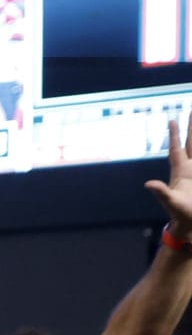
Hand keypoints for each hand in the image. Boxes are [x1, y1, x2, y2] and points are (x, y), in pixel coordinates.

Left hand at [148, 114, 191, 232]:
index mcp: (180, 171)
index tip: (172, 118)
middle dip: (191, 128)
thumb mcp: (170, 202)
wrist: (190, 224)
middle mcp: (190, 169)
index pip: (177, 148)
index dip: (175, 134)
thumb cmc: (179, 214)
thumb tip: (148, 184)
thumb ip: (161, 192)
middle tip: (190, 110)